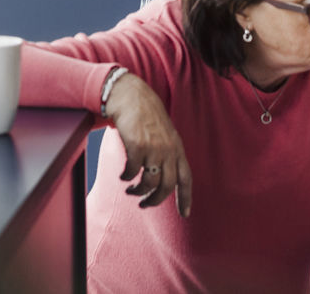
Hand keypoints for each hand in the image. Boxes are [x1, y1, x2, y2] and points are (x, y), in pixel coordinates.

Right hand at [103, 72, 191, 216]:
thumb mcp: (165, 133)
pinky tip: (123, 175)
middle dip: (156, 200)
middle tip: (145, 205)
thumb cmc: (146, 114)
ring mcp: (154, 148)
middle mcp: (168, 150)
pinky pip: (132, 171)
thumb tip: (164, 177)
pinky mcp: (137, 146)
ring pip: (149, 182)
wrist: (131, 96)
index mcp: (177, 148)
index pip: (186, 178)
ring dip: (138, 191)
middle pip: (167, 186)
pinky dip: (127, 177)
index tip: (185, 214)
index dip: (186, 198)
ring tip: (130, 191)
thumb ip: (168, 152)